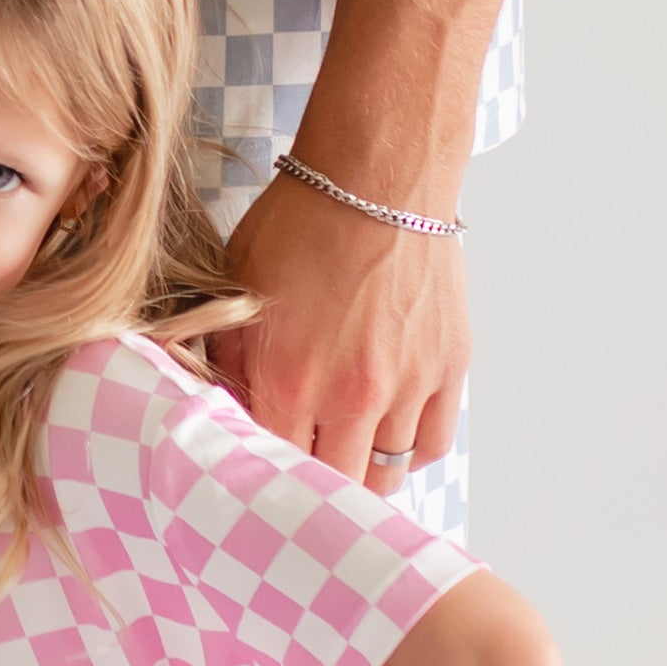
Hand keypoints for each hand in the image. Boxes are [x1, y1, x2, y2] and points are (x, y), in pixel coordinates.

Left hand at [207, 170, 467, 485]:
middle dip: (313, 482)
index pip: (274, 470)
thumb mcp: (239, 289)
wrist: (377, 179)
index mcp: (289, 381)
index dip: (265, 474)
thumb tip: (217, 404)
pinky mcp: (448, 368)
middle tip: (302, 466)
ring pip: (387, 475)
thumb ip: (227, 357)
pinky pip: (433, 443)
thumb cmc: (302, 224)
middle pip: (334, 486)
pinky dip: (410, 448)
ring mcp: (408, 386)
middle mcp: (352, 396)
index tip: (259, 469)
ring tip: (345, 449)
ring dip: (362, 469)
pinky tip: (388, 429)